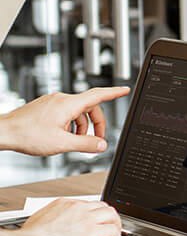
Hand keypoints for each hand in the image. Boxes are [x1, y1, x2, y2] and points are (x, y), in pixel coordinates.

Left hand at [0, 87, 129, 156]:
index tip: (125, 90)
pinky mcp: (45, 107)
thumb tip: (101, 145)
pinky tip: (62, 137)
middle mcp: (61, 100)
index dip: (115, 93)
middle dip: (95, 124)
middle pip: (89, 108)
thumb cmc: (27, 135)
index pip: (99, 95)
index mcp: (69, 104)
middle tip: (96, 141)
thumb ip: (86, 144)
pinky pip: (65, 113)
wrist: (4, 132)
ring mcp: (52, 102)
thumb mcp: (62, 144)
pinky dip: (70, 125)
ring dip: (81, 127)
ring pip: (76, 112)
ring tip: (74, 143)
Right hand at [19, 199, 120, 235]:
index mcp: (64, 204)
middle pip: (102, 206)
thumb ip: (53, 220)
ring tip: (116, 232)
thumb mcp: (40, 220)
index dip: (93, 213)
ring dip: (116, 223)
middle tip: (111, 224)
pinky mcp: (93, 232)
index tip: (95, 219)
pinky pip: (113, 230)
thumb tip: (55, 227)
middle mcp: (78, 208)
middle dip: (108, 215)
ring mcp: (87, 219)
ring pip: (111, 214)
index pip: (86, 204)